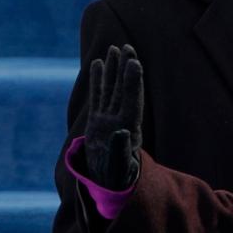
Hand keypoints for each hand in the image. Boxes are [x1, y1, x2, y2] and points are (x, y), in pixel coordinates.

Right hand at [84, 44, 143, 189]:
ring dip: (113, 69)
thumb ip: (120, 151)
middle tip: (128, 47)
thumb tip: (122, 132)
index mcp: (129, 128)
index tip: (135, 63)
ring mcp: (109, 117)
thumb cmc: (116, 179)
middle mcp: (121, 119)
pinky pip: (99, 95)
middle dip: (126, 69)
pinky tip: (98, 63)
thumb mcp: (118, 168)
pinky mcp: (98, 120)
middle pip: (123, 89)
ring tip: (114, 48)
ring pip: (111, 88)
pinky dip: (98, 80)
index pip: (132, 100)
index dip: (133, 82)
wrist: (107, 184)